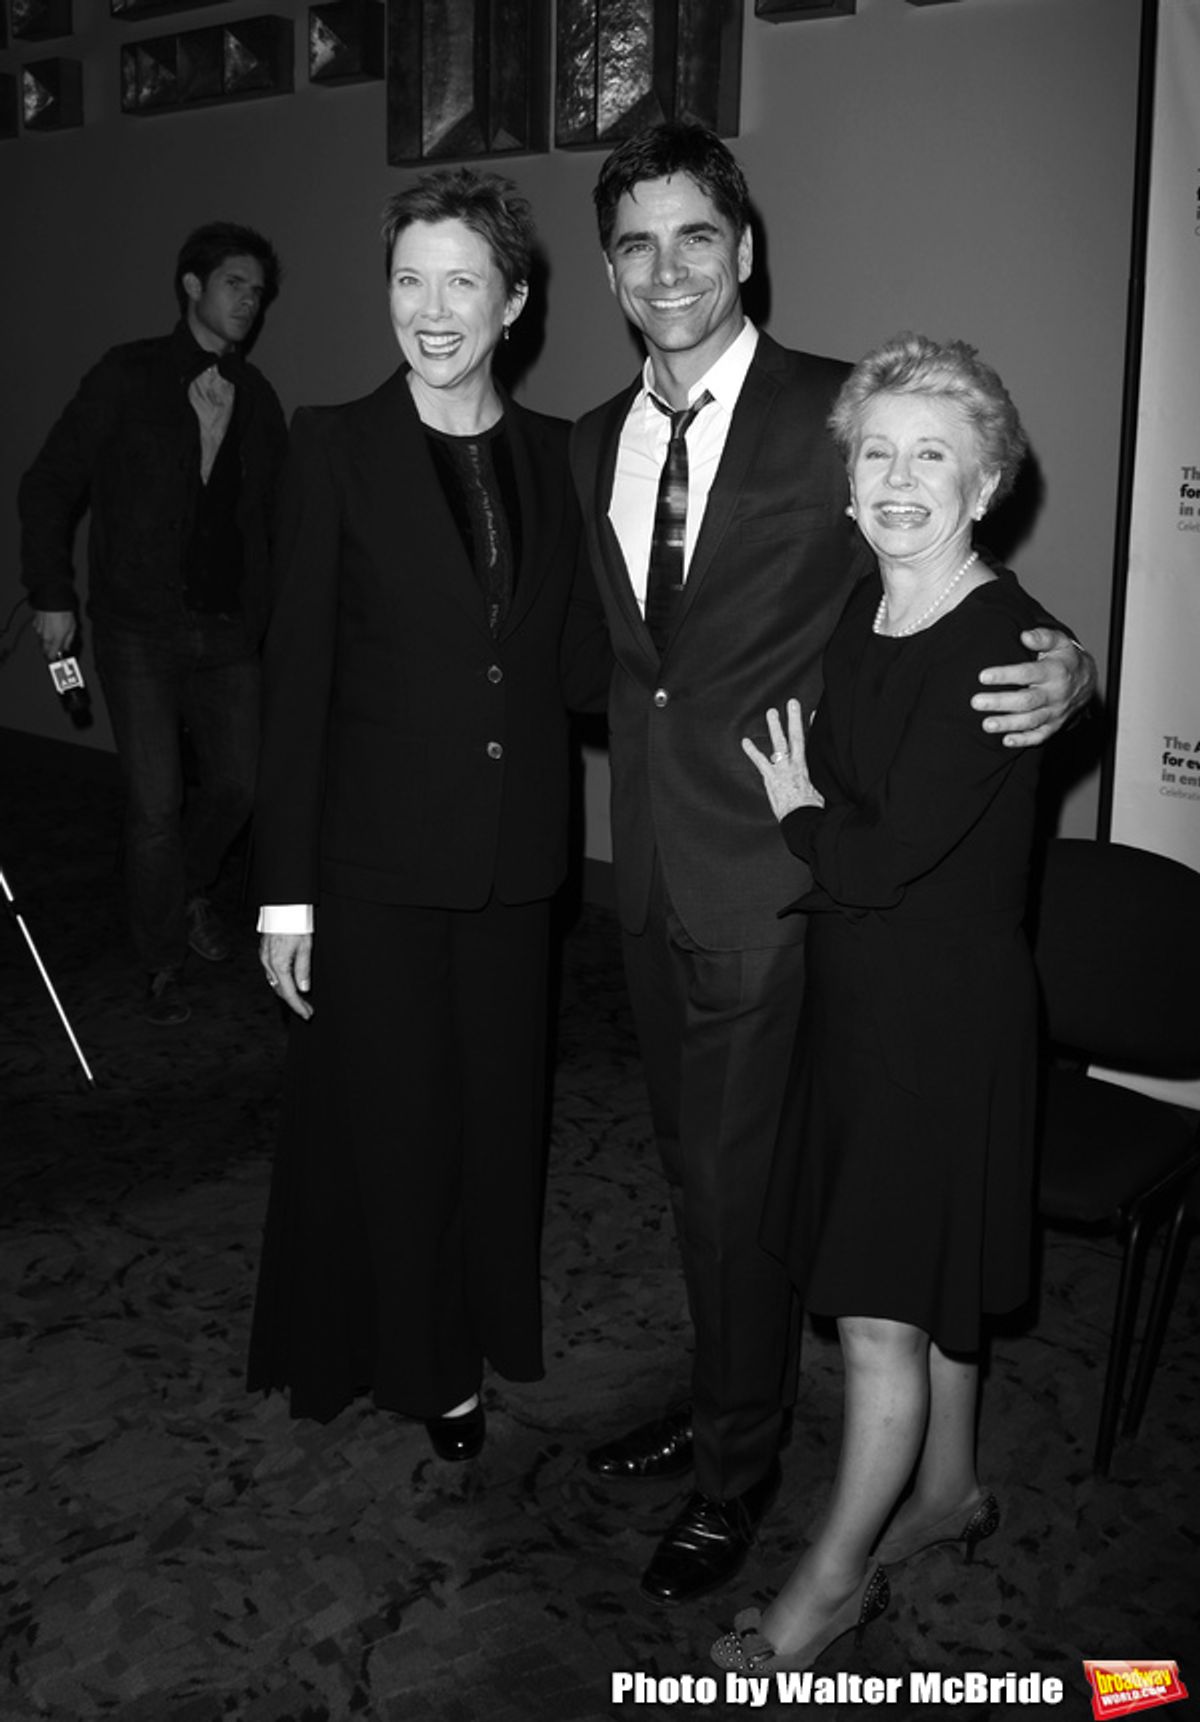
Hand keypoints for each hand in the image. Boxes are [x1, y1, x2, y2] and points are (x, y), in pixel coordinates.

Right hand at [33, 610, 76, 658]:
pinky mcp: (35, 624)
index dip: (53, 658)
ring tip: (55, 631)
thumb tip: (66, 648)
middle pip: (44, 650)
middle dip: (50, 650)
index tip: (57, 658)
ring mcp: (39, 631)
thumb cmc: (64, 613)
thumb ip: (68, 640)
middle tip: (56, 646)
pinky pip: (39, 631)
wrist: (52, 601)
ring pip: (42, 640)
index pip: (50, 655)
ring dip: (47, 640)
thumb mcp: (72, 628)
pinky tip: (49, 624)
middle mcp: (45, 637)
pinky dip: (43, 631)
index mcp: (55, 639)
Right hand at [261, 931, 312, 1019]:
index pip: (289, 992)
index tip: (307, 1014)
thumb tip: (303, 988)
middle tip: (307, 1009)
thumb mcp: (305, 947)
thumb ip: (303, 969)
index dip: (298, 1006)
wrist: (283, 906)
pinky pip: (271, 973)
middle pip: (280, 990)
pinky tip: (288, 983)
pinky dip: (280, 982)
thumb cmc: (296, 924)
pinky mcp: (264, 952)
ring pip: (275, 982)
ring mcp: (264, 958)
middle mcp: (268, 963)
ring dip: (287, 992)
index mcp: (279, 964)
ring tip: (300, 1000)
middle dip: (294, 1001)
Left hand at [742, 699, 824, 821]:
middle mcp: (796, 764)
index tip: (813, 712)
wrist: (802, 820)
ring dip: (775, 727)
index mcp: (809, 767)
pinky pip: (760, 762)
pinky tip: (745, 741)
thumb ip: (821, 776)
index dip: (813, 726)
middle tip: (792, 702)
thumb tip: (829, 771)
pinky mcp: (771, 779)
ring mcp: (783, 770)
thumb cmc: (813, 808)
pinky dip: (752, 751)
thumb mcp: (822, 788)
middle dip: (794, 719)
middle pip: (796, 737)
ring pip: (779, 744)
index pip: (812, 742)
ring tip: (771, 712)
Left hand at [971, 627, 1095, 747]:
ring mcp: (1055, 712)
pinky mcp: (1054, 725)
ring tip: (986, 724)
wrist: (1087, 681)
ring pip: (1031, 721)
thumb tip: (1025, 635)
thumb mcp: (1060, 642)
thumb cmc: (1065, 659)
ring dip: (1008, 724)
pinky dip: (1024, 740)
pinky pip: (1040, 736)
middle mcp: (1055, 694)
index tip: (982, 676)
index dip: (1005, 675)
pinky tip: (1006, 740)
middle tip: (976, 702)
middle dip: (1000, 702)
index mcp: (1055, 672)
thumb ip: (1043, 637)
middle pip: (1026, 701)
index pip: (1028, 673)